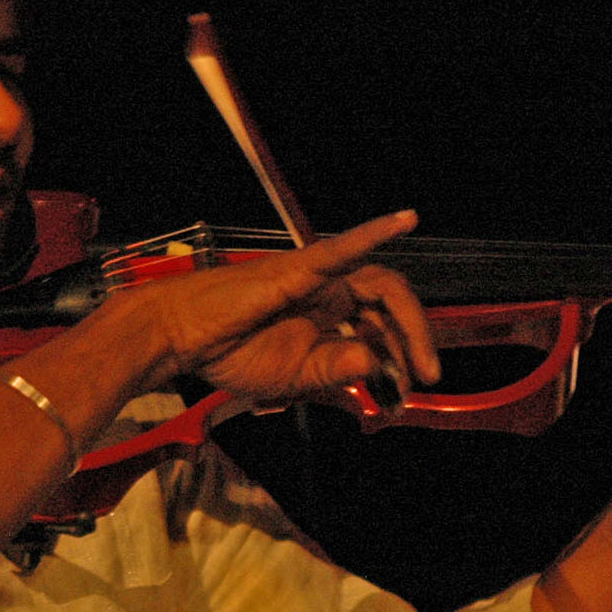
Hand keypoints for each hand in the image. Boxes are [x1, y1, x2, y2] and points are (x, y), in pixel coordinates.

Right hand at [123, 211, 440, 402]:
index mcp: (330, 316)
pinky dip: (372, 234)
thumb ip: (339, 372)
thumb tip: (380, 367)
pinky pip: (339, 250)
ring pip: (379, 286)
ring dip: (408, 320)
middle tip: (428, 376)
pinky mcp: (297, 269)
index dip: (403, 356)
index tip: (407, 392)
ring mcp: (317, 278)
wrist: (183, 338)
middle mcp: (330, 292)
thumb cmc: (232, 352)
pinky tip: (403, 219)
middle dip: (416, 340)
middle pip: (390, 304)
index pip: (381, 327)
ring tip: (423, 359)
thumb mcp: (297, 377)